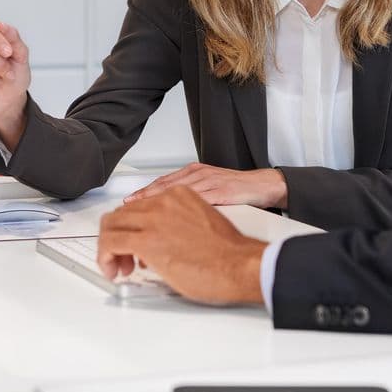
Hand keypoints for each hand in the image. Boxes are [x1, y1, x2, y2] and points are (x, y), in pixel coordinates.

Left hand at [97, 188, 266, 304]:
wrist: (240, 264)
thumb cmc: (229, 253)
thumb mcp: (203, 224)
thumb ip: (178, 226)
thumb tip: (161, 242)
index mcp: (180, 194)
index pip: (141, 204)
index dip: (132, 225)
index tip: (130, 239)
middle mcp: (164, 200)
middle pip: (123, 212)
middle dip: (118, 236)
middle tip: (123, 257)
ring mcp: (154, 218)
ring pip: (112, 225)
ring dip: (110, 247)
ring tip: (117, 265)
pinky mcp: (146, 239)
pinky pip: (111, 242)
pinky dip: (106, 256)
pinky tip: (113, 268)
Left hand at [124, 163, 287, 208]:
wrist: (265, 187)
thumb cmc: (240, 193)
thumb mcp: (210, 193)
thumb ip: (192, 200)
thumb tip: (171, 216)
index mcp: (195, 173)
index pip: (163, 182)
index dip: (144, 193)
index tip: (128, 202)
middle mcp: (200, 174)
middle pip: (165, 185)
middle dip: (144, 197)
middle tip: (126, 208)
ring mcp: (211, 182)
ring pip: (177, 191)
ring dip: (157, 201)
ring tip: (140, 212)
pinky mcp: (223, 192)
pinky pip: (197, 200)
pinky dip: (182, 209)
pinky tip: (171, 217)